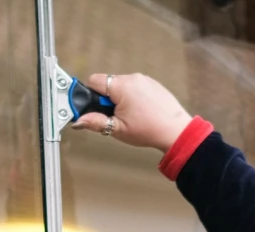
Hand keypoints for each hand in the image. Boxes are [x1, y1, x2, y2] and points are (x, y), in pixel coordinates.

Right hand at [72, 73, 192, 152]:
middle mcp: (132, 78)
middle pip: (108, 83)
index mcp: (121, 86)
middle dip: (107, 99)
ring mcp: (144, 79)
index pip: (94, 80)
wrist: (176, 131)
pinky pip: (135, 87)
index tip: (95, 107)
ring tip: (131, 116)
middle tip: (116, 116)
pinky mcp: (153, 83)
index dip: (90, 94)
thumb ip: (95, 122)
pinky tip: (141, 111)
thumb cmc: (148, 130)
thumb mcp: (117, 129)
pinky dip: (133, 97)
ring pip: (122, 85)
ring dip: (120, 98)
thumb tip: (78, 121)